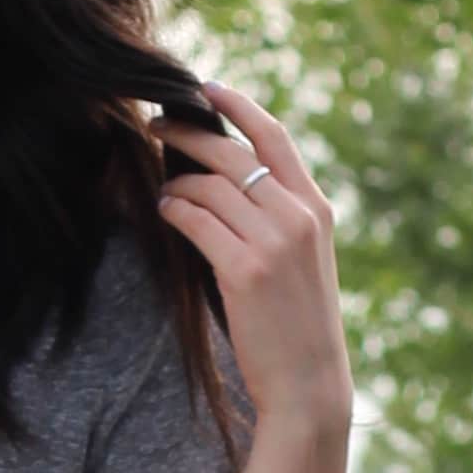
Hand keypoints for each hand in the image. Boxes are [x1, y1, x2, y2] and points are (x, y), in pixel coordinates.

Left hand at [157, 82, 352, 472]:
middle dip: (189, 132)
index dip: (238, 106)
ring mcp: (274, 241)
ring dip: (176, 180)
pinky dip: (174, 209)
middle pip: (233, 153)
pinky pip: (196, 220)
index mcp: (316, 208)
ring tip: (162, 188)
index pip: (275, 136)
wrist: (309, 384)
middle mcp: (299, 215)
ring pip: (209, 186)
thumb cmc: (296, 325)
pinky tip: (164, 211)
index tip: (207, 88)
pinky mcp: (246, 270)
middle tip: (156, 124)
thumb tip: (224, 181)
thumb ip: (277, 217)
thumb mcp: (302, 260)